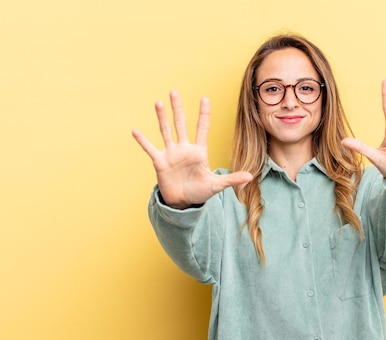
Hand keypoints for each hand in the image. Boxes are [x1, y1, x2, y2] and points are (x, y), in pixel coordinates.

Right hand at [132, 91, 252, 208]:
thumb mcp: (217, 185)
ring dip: (161, 117)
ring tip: (158, 102)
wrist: (183, 201)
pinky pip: (150, 149)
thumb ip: (232, 179)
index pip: (202, 128)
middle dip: (178, 108)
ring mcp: (171, 153)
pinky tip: (135, 131)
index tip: (205, 98)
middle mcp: (184, 148)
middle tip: (174, 91)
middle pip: (181, 124)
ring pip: (166, 131)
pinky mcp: (160, 162)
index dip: (204, 114)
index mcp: (199, 151)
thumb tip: (251, 177)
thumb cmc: (200, 191)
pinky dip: (143, 141)